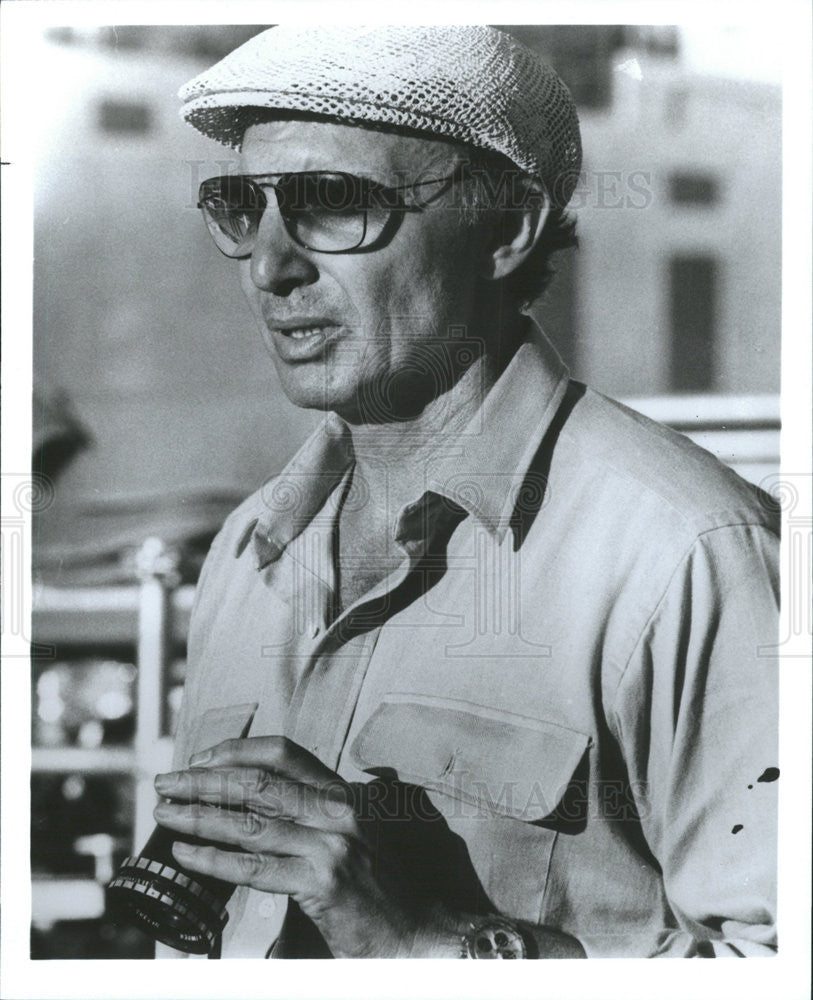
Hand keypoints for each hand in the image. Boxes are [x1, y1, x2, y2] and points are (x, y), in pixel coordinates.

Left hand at [153, 736, 454, 956]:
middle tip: (165, 783)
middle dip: (203, 780)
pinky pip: (254, 867)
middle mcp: (336, 810)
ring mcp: (330, 845)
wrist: (414, 930)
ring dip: (198, 817)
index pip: (283, 751)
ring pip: (249, 822)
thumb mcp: (348, 833)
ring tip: (165, 814)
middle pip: (257, 783)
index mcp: (340, 792)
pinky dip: (214, 860)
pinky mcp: (321, 882)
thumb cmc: (374, 885)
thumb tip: (250, 796)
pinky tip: (186, 854)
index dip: (237, 750)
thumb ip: (311, 810)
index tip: (200, 758)